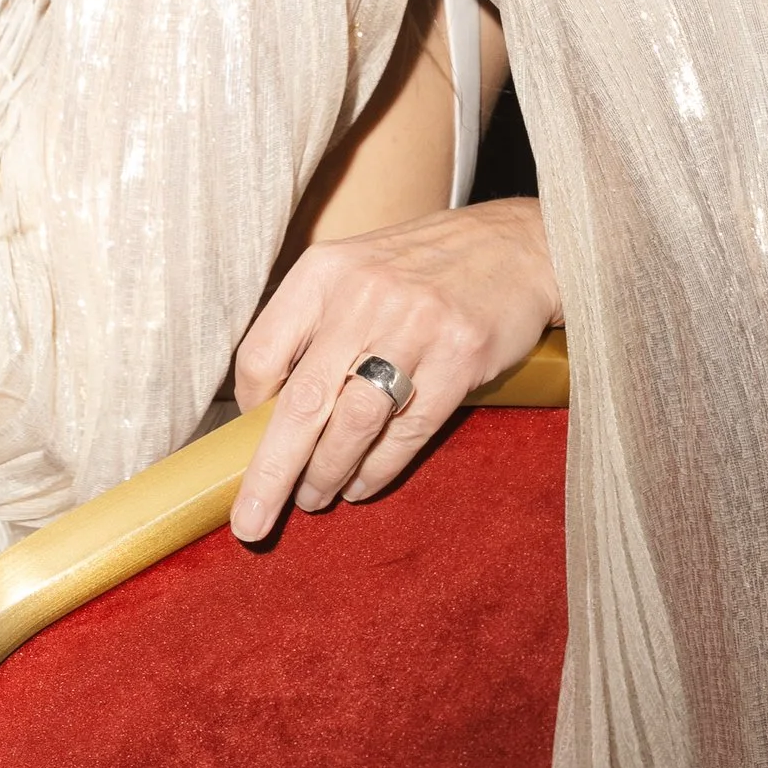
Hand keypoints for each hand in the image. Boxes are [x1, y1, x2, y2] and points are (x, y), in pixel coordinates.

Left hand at [230, 198, 561, 542]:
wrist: (518, 246)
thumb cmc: (423, 268)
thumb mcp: (355, 271)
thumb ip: (313, 326)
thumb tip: (267, 408)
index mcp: (323, 272)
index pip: (262, 353)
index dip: (249, 408)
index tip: (251, 437)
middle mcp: (364, 295)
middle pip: (302, 401)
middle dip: (271, 472)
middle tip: (251, 521)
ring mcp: (416, 326)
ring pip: (353, 423)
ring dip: (326, 473)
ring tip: (314, 498)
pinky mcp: (461, 356)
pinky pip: (408, 431)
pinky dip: (378, 468)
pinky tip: (361, 484)